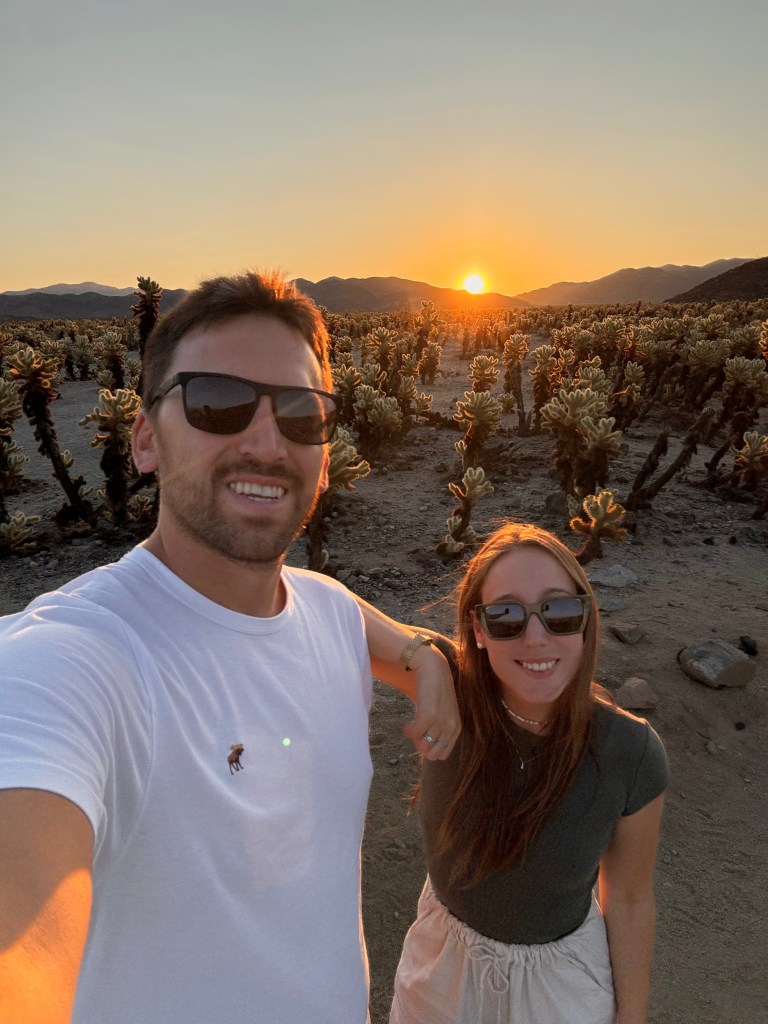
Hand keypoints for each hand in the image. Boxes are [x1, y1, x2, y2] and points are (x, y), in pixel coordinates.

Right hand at [402, 642, 459, 759]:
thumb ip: (439, 730)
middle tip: (416, 732)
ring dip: (413, 739)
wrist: (433, 668)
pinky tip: (406, 725)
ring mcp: (440, 722)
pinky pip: (414, 734)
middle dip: (420, 747)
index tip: (422, 738)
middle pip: (431, 754)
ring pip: (422, 746)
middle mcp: (451, 727)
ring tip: (411, 726)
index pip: (442, 755)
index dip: (429, 749)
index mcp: (456, 728)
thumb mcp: (443, 713)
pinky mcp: (428, 715)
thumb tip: (425, 750)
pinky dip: (408, 731)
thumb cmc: (436, 691)